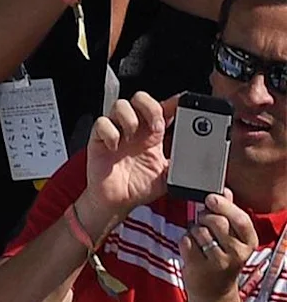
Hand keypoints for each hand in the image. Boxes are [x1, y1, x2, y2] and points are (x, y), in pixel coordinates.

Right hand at [83, 91, 176, 221]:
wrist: (117, 203)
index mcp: (153, 134)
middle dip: (150, 107)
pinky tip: (115, 146)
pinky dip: (110, 132)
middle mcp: (135, 130)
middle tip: (156, 126)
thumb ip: (183, 162)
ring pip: (121, 105)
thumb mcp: (170, 175)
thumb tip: (202, 157)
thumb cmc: (139, 188)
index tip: (181, 106)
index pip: (163, 107)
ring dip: (130, 117)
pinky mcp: (98, 141)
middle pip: (140, 98)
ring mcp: (116, 133)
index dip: (172, 103)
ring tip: (132, 135)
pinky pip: (101, 123)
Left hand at [186, 190, 262, 301]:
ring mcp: (217, 262)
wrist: (214, 294)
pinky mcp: (197, 268)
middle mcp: (236, 253)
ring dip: (194, 228)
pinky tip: (190, 244)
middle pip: (218, 222)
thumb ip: (230, 215)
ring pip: (200, 231)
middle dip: (205, 215)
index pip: (240, 219)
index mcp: (249, 243)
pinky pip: (186, 242)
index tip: (211, 197)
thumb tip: (226, 191)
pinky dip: (184, 239)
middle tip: (201, 218)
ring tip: (197, 234)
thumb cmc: (223, 261)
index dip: (225, 205)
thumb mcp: (234, 240)